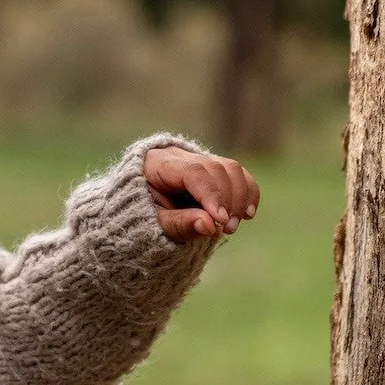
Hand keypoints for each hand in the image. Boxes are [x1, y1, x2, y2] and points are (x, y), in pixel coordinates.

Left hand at [143, 146, 258, 245]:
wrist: (136, 210)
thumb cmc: (141, 217)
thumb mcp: (153, 224)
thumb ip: (179, 224)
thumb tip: (211, 226)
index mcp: (157, 163)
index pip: (193, 172)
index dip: (211, 194)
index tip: (220, 220)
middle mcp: (179, 155)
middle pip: (215, 168)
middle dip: (226, 199)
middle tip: (226, 229)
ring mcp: (198, 159)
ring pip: (230, 168)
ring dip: (239, 197)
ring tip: (231, 227)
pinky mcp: (213, 170)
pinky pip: (238, 174)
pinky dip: (247, 192)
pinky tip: (248, 214)